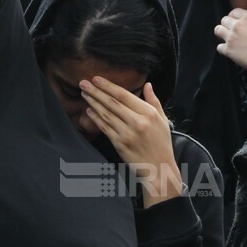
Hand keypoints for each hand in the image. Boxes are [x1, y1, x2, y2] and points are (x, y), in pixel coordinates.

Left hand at [80, 77, 182, 208]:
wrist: (159, 167)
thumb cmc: (162, 142)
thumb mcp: (163, 119)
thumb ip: (154, 101)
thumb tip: (148, 85)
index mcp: (149, 113)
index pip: (124, 95)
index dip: (108, 86)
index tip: (96, 79)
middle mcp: (138, 122)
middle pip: (112, 103)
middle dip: (96, 91)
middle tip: (83, 83)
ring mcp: (127, 133)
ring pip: (106, 114)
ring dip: (93, 103)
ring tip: (84, 94)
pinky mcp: (119, 144)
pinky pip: (104, 128)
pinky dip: (95, 118)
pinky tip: (89, 110)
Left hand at [215, 9, 246, 98]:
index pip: (235, 11)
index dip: (236, 16)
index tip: (237, 21)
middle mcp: (239, 25)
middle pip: (224, 19)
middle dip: (228, 24)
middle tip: (232, 30)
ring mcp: (232, 37)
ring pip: (218, 30)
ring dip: (222, 33)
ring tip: (227, 37)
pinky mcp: (228, 50)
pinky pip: (219, 46)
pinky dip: (223, 48)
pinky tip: (230, 50)